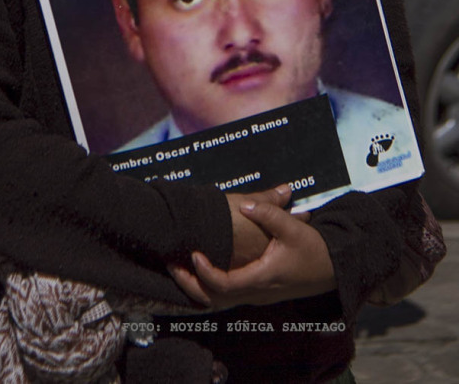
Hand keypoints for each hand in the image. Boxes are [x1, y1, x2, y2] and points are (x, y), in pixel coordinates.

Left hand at [170, 199, 334, 309]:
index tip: (194, 253)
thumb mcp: (293, 228)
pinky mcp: (257, 292)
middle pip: (214, 299)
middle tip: (171, 264)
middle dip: (190, 284)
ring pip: (218, 300)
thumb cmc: (313, 249)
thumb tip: (245, 205)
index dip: (206, 272)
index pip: (225, 284)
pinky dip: (208, 287)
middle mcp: (255, 292)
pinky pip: (226, 296)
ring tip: (177, 267)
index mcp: (262, 278)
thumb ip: (269, 214)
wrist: (333, 270)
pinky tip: (198, 271)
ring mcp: (255, 295)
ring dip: (196, 286)